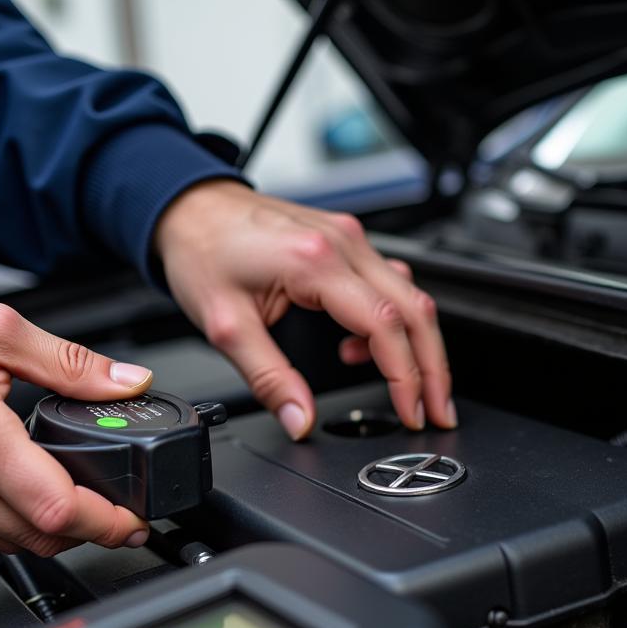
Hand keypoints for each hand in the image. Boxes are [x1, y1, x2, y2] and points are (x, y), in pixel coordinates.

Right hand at [0, 286, 154, 552]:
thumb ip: (70, 363)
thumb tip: (126, 381)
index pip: (59, 508)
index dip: (108, 523)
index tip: (133, 521)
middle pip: (39, 538)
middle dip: (86, 531)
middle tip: (112, 515)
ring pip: (6, 545)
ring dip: (44, 530)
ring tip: (65, 500)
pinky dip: (0, 524)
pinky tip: (8, 494)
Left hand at [154, 180, 455, 438]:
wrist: (189, 207)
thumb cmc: (203, 252)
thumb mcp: (226, 327)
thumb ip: (269, 380)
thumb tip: (300, 420)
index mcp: (316, 263)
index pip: (385, 325)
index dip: (406, 376)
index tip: (411, 412)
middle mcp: (343, 244)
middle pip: (415, 310)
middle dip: (433, 370)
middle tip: (437, 411)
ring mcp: (349, 238)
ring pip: (410, 296)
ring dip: (419, 347)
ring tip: (411, 391)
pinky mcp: (346, 240)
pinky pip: (390, 283)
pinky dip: (392, 323)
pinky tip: (362, 349)